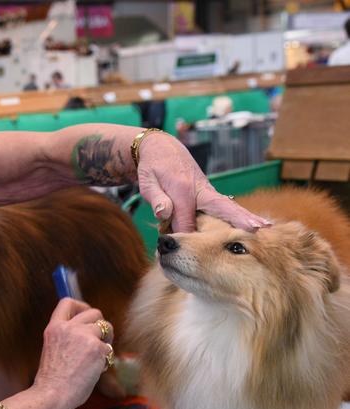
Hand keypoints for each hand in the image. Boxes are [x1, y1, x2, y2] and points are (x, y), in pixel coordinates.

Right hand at [33, 298, 111, 408]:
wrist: (52, 394)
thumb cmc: (52, 380)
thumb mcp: (53, 349)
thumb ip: (67, 337)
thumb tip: (89, 331)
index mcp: (54, 327)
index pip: (67, 302)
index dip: (81, 306)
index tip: (86, 315)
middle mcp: (69, 327)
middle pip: (94, 312)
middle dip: (100, 324)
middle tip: (100, 339)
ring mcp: (84, 336)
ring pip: (106, 327)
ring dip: (107, 339)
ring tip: (100, 355)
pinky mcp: (97, 348)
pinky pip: (109, 349)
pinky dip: (106, 360)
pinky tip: (96, 370)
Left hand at [136, 134, 271, 232]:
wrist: (161, 148)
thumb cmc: (152, 168)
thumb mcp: (148, 182)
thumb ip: (156, 198)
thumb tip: (164, 213)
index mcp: (183, 190)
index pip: (185, 222)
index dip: (182, 239)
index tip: (178, 256)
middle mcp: (200, 190)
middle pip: (221, 208)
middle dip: (238, 219)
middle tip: (258, 229)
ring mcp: (207, 191)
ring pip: (228, 207)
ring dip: (246, 217)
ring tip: (265, 227)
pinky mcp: (209, 194)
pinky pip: (226, 206)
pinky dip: (240, 214)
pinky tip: (256, 224)